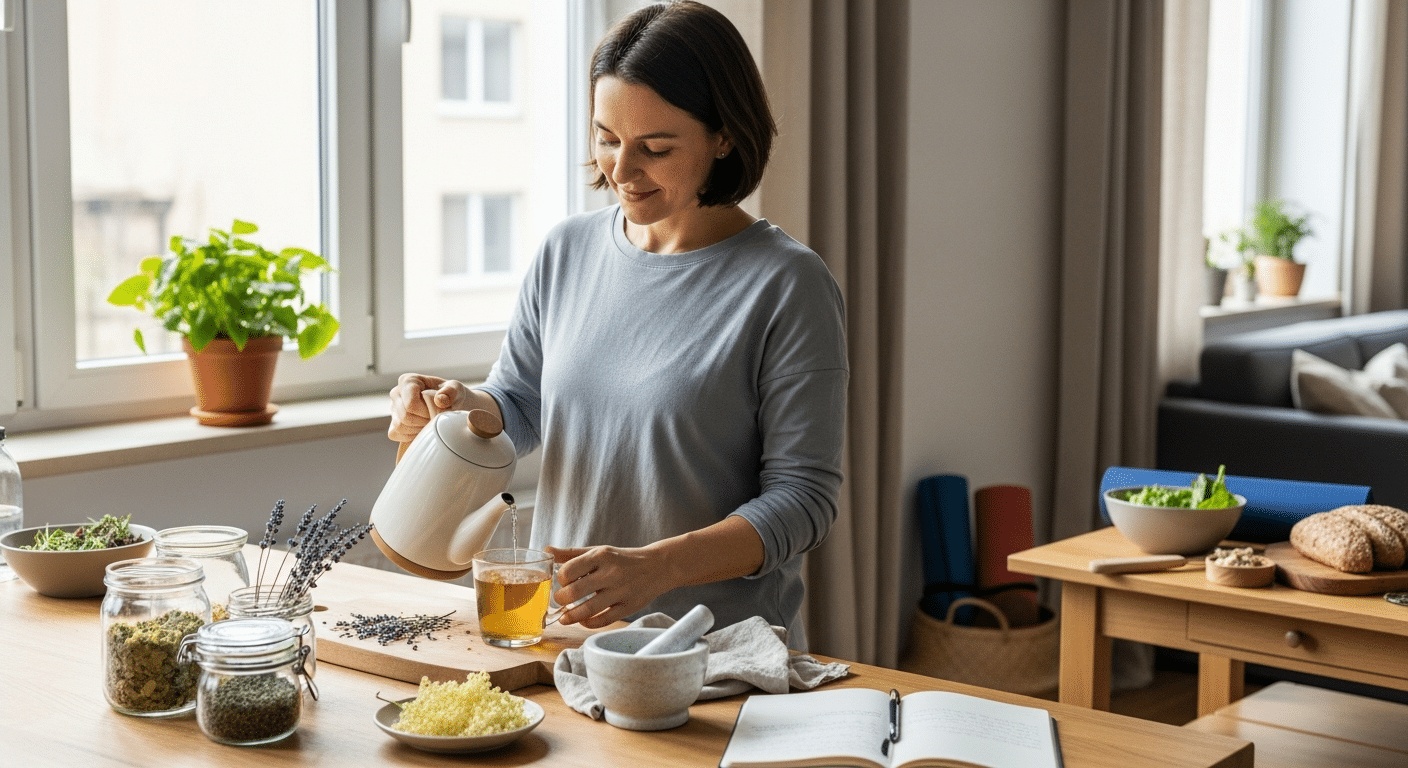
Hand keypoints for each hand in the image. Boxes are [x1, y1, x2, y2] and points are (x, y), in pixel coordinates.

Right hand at [387, 373, 469, 442]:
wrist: (450, 406)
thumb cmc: (450, 395)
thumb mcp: (456, 389)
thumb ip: (451, 392)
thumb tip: (439, 400)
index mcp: (408, 381)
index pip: (411, 404)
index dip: (426, 412)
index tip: (438, 411)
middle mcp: (396, 393)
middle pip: (405, 416)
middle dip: (424, 421)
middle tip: (436, 418)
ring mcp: (392, 409)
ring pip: (400, 426)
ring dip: (418, 429)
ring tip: (430, 422)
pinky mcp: (392, 423)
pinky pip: (396, 434)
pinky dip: (411, 435)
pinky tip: (422, 429)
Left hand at [545, 544, 674, 628]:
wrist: (658, 566)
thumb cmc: (621, 559)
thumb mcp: (598, 551)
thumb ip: (571, 554)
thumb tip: (546, 550)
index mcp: (601, 556)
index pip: (569, 570)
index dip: (561, 580)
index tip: (563, 582)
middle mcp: (611, 573)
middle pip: (574, 593)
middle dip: (561, 600)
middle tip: (561, 600)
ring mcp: (620, 592)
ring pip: (587, 610)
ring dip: (570, 617)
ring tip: (565, 617)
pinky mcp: (628, 607)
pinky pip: (603, 621)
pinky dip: (588, 623)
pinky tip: (583, 620)